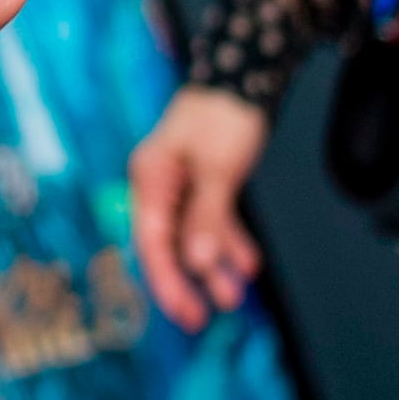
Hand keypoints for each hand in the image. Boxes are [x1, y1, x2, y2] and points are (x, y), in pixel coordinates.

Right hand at [125, 83, 269, 330]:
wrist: (241, 79)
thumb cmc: (222, 117)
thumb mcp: (218, 169)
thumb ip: (207, 217)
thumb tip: (197, 264)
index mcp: (151, 179)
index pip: (152, 240)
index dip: (166, 280)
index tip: (185, 313)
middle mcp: (160, 185)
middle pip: (167, 243)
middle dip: (186, 281)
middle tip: (203, 319)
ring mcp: (181, 185)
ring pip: (192, 236)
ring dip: (211, 267)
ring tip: (234, 298)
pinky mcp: (204, 182)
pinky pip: (211, 221)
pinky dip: (227, 242)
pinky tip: (247, 264)